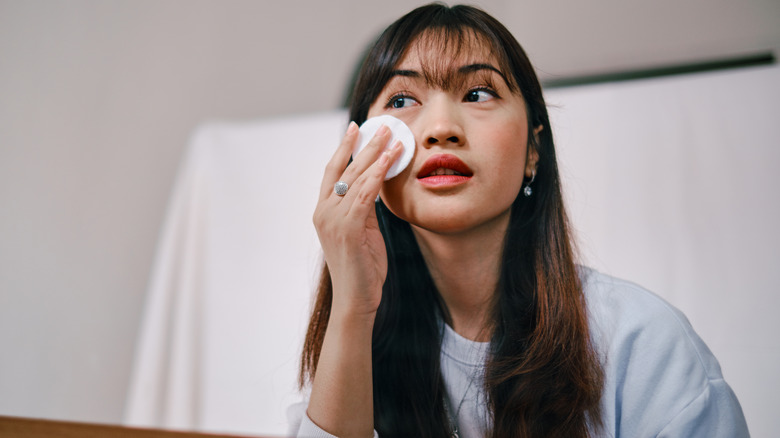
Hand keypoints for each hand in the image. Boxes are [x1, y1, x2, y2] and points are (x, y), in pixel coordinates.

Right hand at [313, 122, 402, 316]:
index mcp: (324, 211)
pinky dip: (378, 174)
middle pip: (345, 169)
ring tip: (393, 137)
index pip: (332, 172)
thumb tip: (377, 186)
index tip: (356, 129)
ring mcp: (332, 220)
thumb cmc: (363, 269)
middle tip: (381, 125)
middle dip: (365, 145)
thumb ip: (365, 209)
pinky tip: (391, 161)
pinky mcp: (347, 228)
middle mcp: (323, 212)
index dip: (343, 148)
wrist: (356, 300)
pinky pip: (365, 194)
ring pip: (356, 178)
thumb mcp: (363, 231)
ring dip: (376, 155)